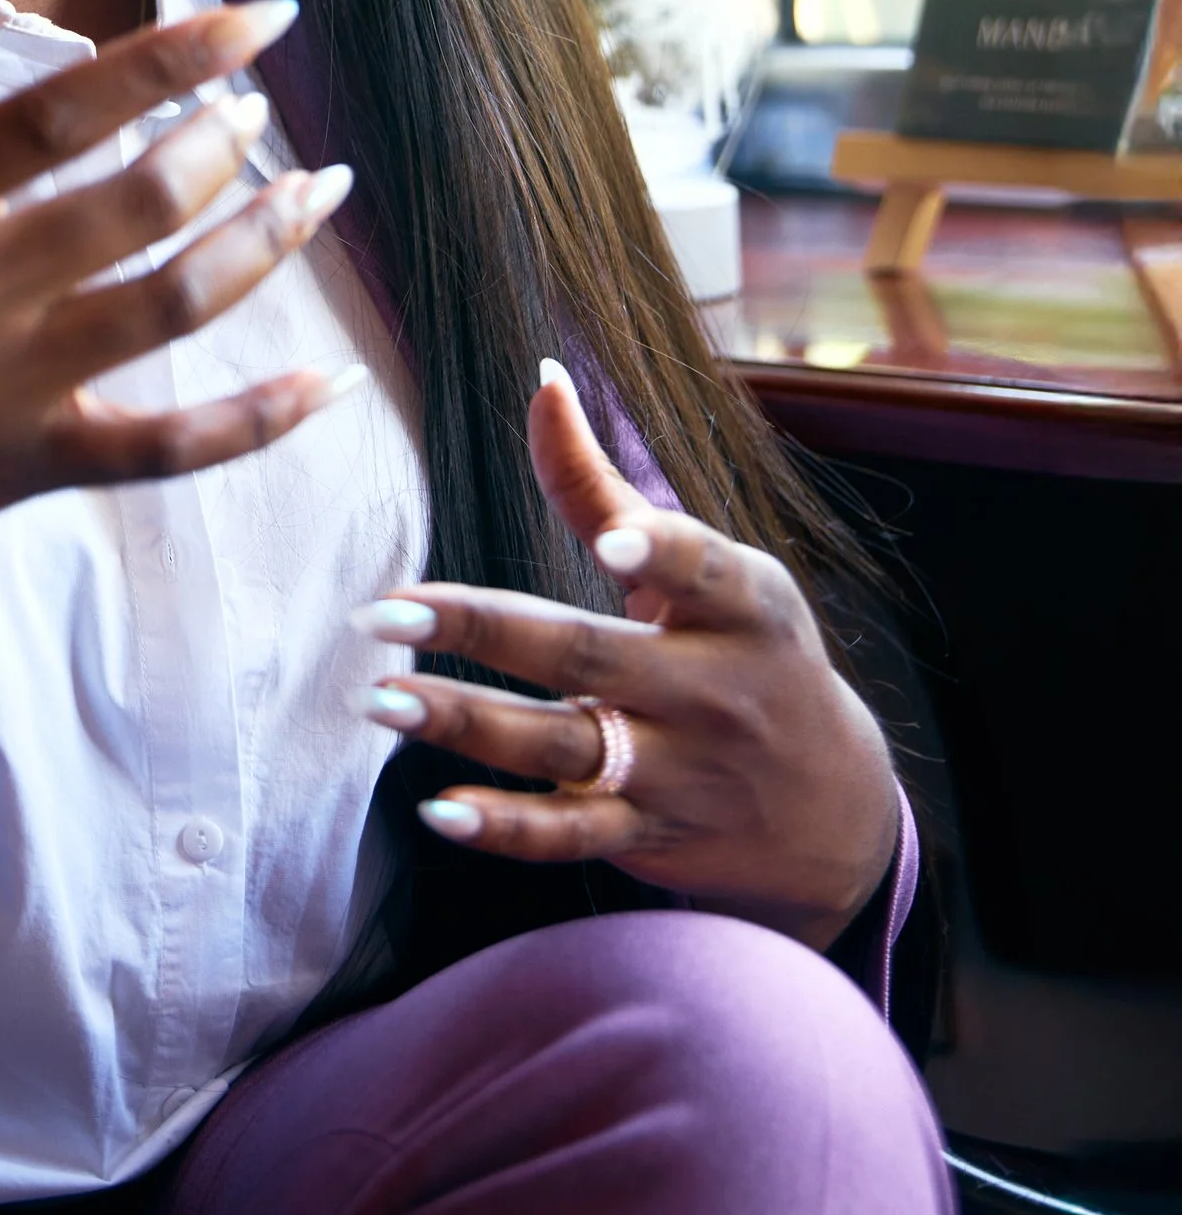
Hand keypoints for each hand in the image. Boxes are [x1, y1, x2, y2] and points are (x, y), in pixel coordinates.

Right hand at [0, 0, 359, 645]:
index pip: (61, 109)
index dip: (173, 56)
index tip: (255, 19)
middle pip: (138, 200)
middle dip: (225, 144)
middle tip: (264, 116)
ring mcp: (4, 384)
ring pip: (172, 303)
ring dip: (261, 241)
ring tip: (317, 194)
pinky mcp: (26, 467)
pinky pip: (170, 446)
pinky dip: (260, 417)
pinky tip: (329, 381)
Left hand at [353, 365, 897, 949]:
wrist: (832, 808)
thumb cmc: (747, 653)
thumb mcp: (713, 572)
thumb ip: (606, 488)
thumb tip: (541, 377)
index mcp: (739, 606)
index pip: (699, 568)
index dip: (657, 549)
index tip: (610, 541)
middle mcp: (711, 689)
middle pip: (590, 656)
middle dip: (485, 632)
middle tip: (387, 610)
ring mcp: (680, 770)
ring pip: (565, 746)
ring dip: (467, 724)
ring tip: (382, 700)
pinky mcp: (649, 835)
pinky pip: (571, 836)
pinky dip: (505, 828)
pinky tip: (437, 809)